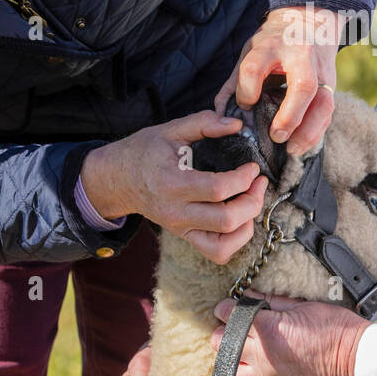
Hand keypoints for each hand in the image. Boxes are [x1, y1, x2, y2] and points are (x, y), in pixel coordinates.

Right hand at [80, 110, 267, 263]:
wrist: (118, 179)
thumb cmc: (144, 152)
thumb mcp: (170, 130)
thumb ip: (204, 123)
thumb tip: (237, 124)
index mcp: (172, 184)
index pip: (217, 189)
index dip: (243, 178)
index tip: (252, 166)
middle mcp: (176, 212)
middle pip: (226, 220)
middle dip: (253, 201)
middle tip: (259, 182)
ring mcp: (180, 228)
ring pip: (224, 244)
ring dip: (247, 224)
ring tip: (252, 201)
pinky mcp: (185, 236)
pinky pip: (216, 252)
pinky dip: (236, 240)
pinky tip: (241, 219)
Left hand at [210, 294, 368, 375]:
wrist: (355, 358)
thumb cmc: (335, 329)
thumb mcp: (303, 305)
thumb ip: (272, 301)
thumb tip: (251, 295)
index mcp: (269, 329)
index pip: (231, 315)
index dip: (225, 308)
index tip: (227, 307)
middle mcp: (263, 355)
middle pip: (223, 343)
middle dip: (224, 331)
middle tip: (233, 326)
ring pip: (230, 372)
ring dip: (230, 359)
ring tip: (239, 351)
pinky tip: (251, 373)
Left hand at [214, 5, 340, 155]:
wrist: (311, 23)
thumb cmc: (274, 42)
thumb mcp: (251, 51)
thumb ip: (235, 81)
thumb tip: (221, 113)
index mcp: (272, 45)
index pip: (255, 68)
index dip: (246, 91)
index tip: (244, 105)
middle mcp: (301, 56)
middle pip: (303, 86)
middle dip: (290, 115)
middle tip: (275, 136)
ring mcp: (321, 71)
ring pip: (323, 103)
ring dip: (308, 130)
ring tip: (291, 149)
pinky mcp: (331, 85)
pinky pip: (328, 112)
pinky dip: (316, 132)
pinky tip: (302, 145)